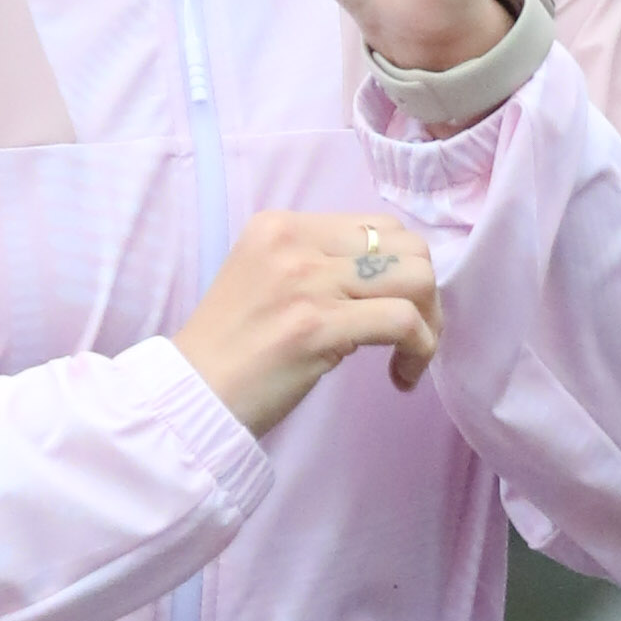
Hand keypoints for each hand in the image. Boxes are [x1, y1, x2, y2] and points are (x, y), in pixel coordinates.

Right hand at [174, 204, 440, 432]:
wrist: (191, 396)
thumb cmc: (233, 351)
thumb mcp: (269, 282)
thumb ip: (320, 266)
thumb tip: (393, 277)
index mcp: (280, 224)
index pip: (378, 226)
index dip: (402, 269)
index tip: (394, 311)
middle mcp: (294, 242)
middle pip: (407, 246)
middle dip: (425, 294)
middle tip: (412, 337)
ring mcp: (305, 281)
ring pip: (415, 278)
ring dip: (429, 323)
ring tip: (410, 357)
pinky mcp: (316, 325)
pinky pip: (404, 322)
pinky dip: (419, 351)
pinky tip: (400, 377)